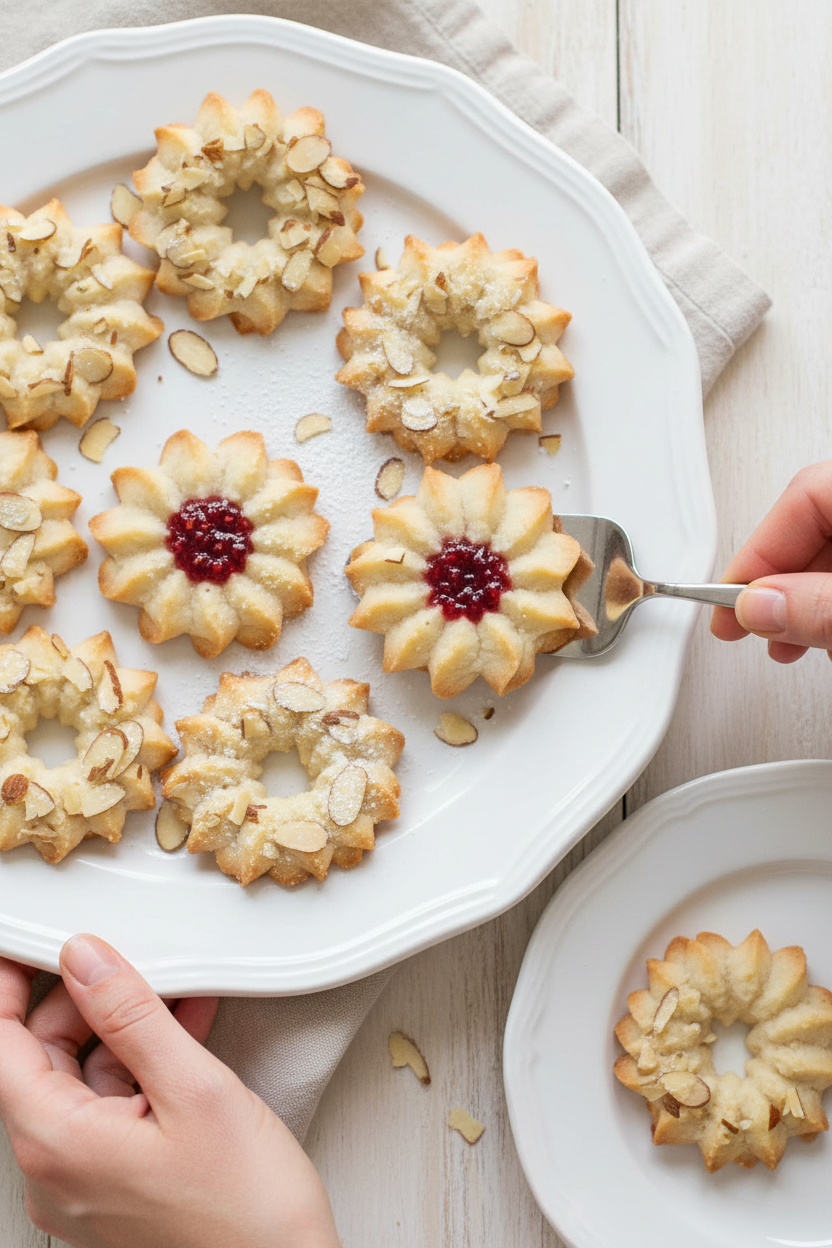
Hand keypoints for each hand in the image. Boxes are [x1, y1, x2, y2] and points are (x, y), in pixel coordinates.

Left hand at [0, 935, 340, 1247]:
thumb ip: (133, 1016)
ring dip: (122, 1030)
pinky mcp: (116, 1189)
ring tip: (175, 996)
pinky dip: (141, 1066)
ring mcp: (85, 1184)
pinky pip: (110, 1109)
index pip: (0, 1043)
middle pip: (40, 1058)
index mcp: (57, 1144)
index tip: (27, 946)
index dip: (9, 984)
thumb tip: (85, 962)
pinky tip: (183, 1036)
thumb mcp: (195, 1089)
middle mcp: (57, 1170)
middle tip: (129, 964)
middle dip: (84, 1002)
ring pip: (80, 1081)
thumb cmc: (248, 1215)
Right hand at [710, 461, 831, 662]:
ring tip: (788, 642)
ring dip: (803, 601)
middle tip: (744, 626)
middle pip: (814, 527)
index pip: (803, 497)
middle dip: (777, 584)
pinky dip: (830, 603)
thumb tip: (759, 606)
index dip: (759, 553)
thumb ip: (819, 606)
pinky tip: (826, 637)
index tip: (730, 604)